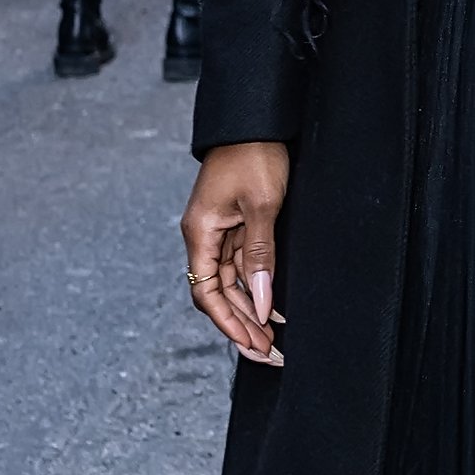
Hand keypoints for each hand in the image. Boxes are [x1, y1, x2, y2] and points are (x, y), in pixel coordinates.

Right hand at [182, 141, 290, 364]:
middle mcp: (205, 236)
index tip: (251, 345)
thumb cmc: (254, 155)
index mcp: (201, 233)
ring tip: (273, 339)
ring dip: (251, 311)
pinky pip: (242, 265)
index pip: (206, 293)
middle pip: (218, 294)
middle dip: (242, 325)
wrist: (256, 121)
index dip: (228, 323)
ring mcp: (220, 231)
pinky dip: (257, 287)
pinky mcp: (236, 224)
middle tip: (270, 353)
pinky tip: (273, 307)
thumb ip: (260, 254)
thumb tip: (262, 301)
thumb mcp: (263, 205)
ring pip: (231, 283)